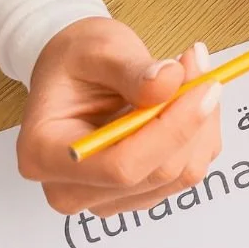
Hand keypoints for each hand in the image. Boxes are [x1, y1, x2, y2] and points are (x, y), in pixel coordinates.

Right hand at [15, 17, 222, 216]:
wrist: (74, 70)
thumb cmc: (76, 60)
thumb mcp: (99, 49)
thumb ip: (132, 69)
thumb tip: (170, 81)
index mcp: (44, 155)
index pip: (121, 167)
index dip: (172, 129)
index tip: (204, 88)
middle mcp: (70, 189)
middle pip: (157, 174)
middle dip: (192, 119)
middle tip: (199, 68)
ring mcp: (105, 198)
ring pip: (180, 175)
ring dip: (201, 125)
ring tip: (189, 78)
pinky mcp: (136, 194)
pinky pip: (187, 171)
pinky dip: (199, 135)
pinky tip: (185, 102)